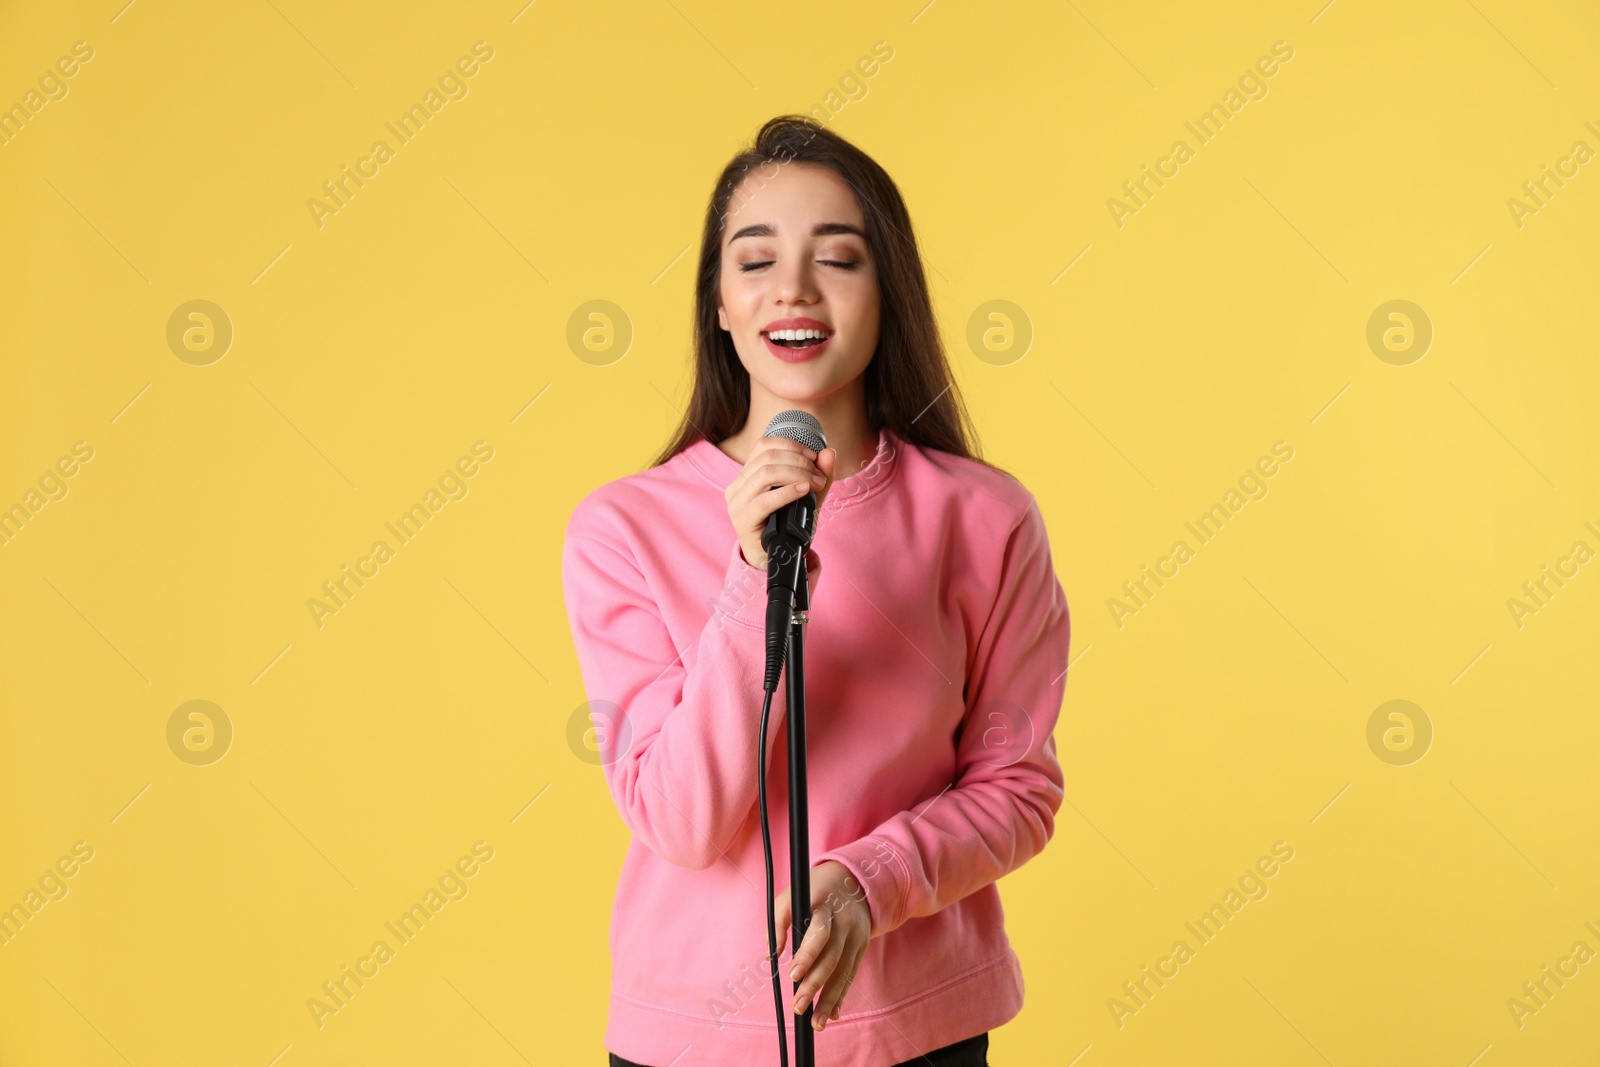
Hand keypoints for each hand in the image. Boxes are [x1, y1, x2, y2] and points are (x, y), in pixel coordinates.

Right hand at [725, 437, 835, 571]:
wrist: (774, 558)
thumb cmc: (786, 525)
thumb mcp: (806, 496)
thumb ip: (817, 475)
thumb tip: (829, 452)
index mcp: (746, 475)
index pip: (764, 446)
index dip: (791, 446)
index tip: (814, 457)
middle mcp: (737, 486)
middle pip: (767, 458)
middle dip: (799, 462)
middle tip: (819, 476)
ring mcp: (736, 503)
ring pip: (765, 474)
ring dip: (796, 475)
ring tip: (815, 484)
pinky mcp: (742, 520)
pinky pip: (764, 500)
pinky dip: (787, 492)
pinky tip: (804, 490)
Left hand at [771, 860, 870, 1030]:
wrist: (852, 881)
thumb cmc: (813, 891)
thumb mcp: (790, 896)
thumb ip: (777, 923)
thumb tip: (770, 956)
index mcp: (825, 907)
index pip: (819, 933)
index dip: (807, 954)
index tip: (793, 974)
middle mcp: (844, 923)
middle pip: (831, 958)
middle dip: (815, 985)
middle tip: (798, 1007)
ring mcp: (856, 936)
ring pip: (844, 972)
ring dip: (830, 999)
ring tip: (815, 1023)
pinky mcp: (861, 948)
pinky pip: (851, 975)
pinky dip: (841, 996)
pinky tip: (831, 1014)